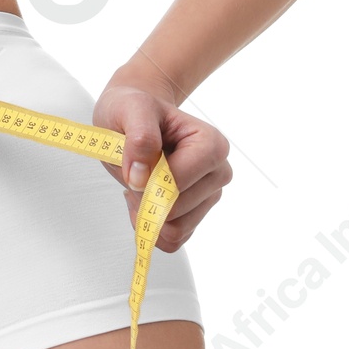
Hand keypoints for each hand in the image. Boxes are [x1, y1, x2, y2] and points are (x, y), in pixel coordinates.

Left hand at [92, 77, 232, 249]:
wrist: (133, 117)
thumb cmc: (134, 109)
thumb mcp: (130, 109)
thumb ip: (139, 138)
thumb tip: (141, 178)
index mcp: (211, 144)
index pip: (179, 183)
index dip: (148, 181)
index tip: (132, 164)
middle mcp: (218, 172)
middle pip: (177, 210)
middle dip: (145, 197)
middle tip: (132, 172)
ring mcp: (209, 196)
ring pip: (176, 229)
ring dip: (146, 212)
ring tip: (138, 182)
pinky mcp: (196, 214)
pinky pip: (173, 239)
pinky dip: (150, 225)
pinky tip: (142, 198)